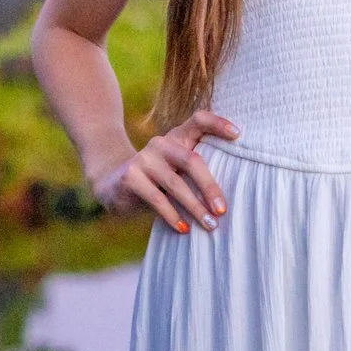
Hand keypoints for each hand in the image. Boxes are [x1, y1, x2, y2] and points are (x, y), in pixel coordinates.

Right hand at [96, 109, 234, 234]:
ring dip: (195, 207)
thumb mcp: (176, 171)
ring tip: (210, 225)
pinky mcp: (130, 177)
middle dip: (210, 187)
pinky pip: (156, 199)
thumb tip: (232, 195)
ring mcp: (144, 158)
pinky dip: (172, 216)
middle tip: (222, 210)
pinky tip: (184, 230)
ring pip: (175, 183)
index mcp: (177, 137)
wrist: (111, 185)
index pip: (199, 120)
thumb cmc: (158, 181)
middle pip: (191, 160)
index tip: (238, 134)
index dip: (218, 123)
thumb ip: (197, 172)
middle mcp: (161, 143)